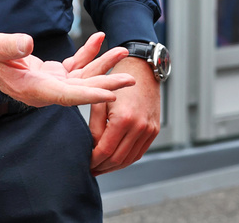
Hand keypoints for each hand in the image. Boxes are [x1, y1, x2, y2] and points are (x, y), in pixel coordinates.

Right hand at [0, 31, 134, 107]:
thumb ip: (8, 45)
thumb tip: (28, 43)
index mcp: (33, 89)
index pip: (66, 96)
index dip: (90, 95)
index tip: (112, 95)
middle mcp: (46, 90)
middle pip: (81, 90)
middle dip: (106, 84)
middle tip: (130, 79)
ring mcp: (50, 82)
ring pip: (82, 77)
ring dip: (102, 65)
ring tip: (123, 51)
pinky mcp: (52, 73)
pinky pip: (75, 65)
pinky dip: (88, 53)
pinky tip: (99, 38)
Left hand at [88, 54, 159, 174]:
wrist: (142, 70)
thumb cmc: (116, 81)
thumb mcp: (100, 102)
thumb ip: (94, 128)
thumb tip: (92, 148)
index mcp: (124, 118)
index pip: (105, 150)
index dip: (93, 159)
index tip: (85, 162)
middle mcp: (139, 126)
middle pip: (118, 158)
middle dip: (102, 166)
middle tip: (90, 169)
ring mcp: (149, 130)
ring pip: (130, 159)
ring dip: (114, 166)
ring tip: (101, 167)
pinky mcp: (154, 130)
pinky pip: (139, 152)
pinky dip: (127, 159)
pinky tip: (115, 160)